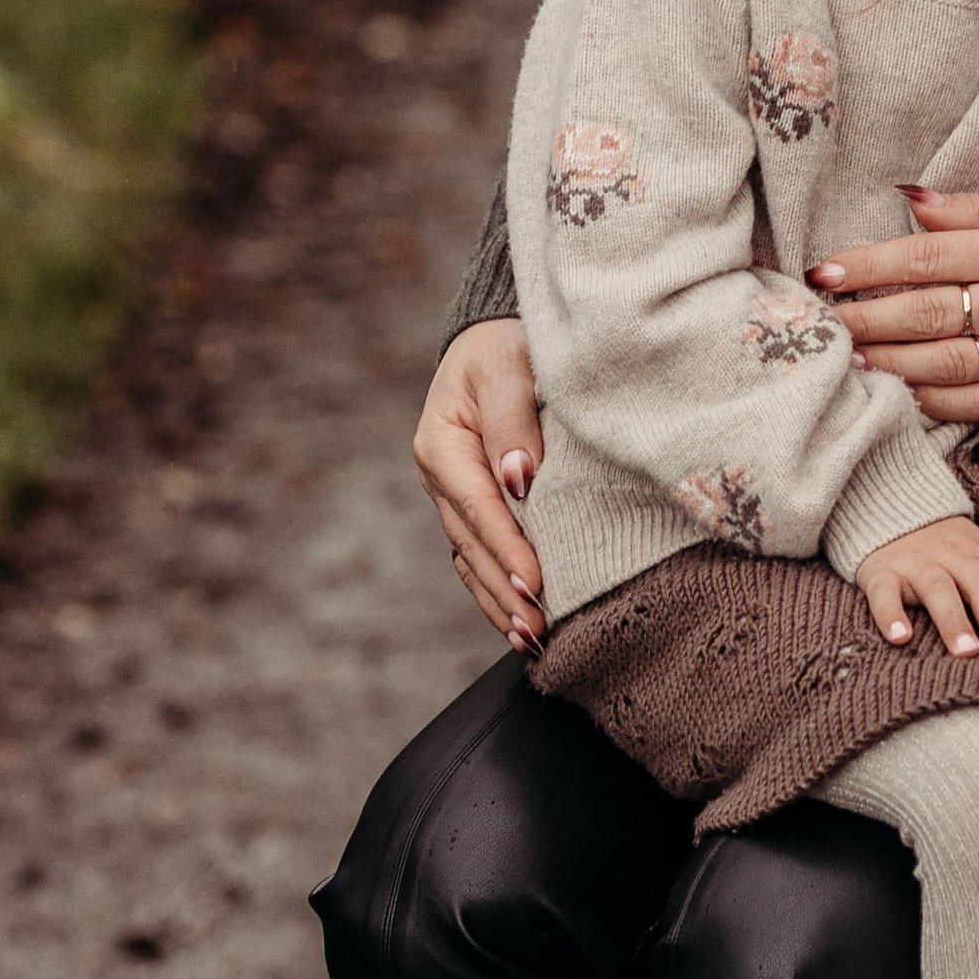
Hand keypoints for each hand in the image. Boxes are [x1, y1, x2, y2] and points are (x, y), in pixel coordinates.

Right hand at [414, 317, 545, 651]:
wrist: (494, 338)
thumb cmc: (506, 347)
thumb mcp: (508, 367)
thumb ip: (514, 420)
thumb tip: (519, 479)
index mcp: (441, 444)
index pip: (477, 506)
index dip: (506, 548)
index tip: (535, 583)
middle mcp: (439, 477)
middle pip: (470, 544)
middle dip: (503, 590)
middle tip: (538, 627)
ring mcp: (452, 496)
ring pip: (471, 559)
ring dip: (498, 602)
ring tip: (532, 640)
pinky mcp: (470, 507)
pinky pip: (478, 557)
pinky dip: (496, 591)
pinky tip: (519, 623)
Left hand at [811, 188, 978, 422]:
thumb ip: (978, 208)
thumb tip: (910, 198)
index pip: (927, 256)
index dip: (869, 264)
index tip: (824, 270)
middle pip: (923, 314)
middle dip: (861, 316)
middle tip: (815, 318)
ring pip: (938, 365)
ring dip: (882, 363)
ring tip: (841, 356)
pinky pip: (973, 406)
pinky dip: (929, 403)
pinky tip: (894, 394)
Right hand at [854, 516, 978, 660]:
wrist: (891, 512)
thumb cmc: (943, 554)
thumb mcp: (975, 562)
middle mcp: (952, 556)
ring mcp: (915, 563)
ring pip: (938, 587)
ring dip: (955, 621)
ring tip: (966, 653)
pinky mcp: (880, 572)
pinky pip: (884, 592)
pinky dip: (891, 615)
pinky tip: (899, 639)